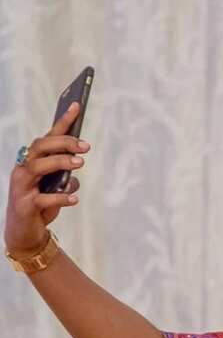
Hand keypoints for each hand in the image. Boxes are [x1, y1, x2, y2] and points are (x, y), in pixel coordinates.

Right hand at [4, 101, 87, 256]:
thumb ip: (66, 177)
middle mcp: (24, 169)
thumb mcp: (57, 188)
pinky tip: (75, 198)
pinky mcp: (25, 205)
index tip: (77, 105)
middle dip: (63, 143)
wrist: (25, 232)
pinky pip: (43, 198)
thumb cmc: (42, 205)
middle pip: (40, 147)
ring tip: (80, 164)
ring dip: (60, 163)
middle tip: (86, 146)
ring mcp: (22, 186)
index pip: (48, 136)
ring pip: (38, 167)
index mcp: (33, 161)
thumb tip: (76, 170)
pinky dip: (61, 197)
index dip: (63, 121)